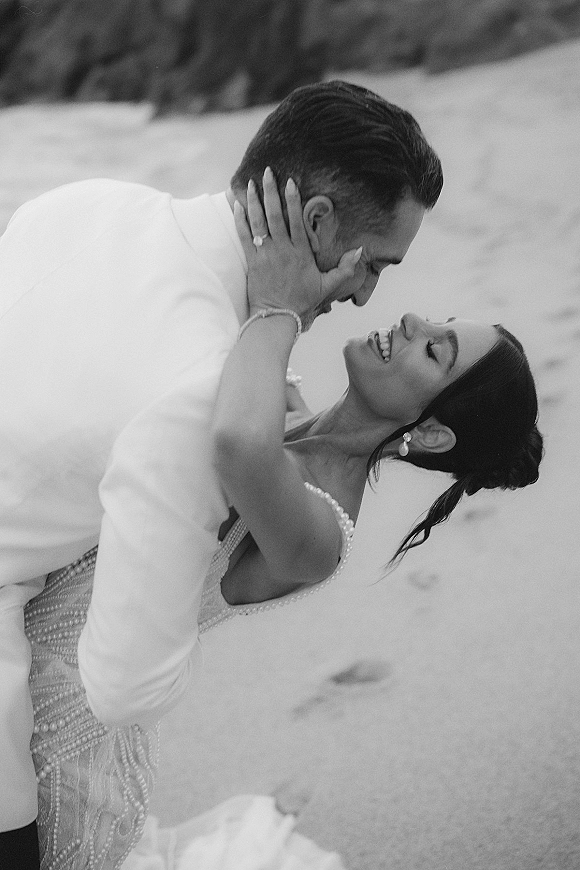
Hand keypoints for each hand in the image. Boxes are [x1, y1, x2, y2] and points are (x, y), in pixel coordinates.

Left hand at [234, 167, 362, 328]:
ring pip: (258, 222)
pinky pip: (244, 237)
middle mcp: (282, 250)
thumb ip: (345, 268)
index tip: (290, 182)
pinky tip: (236, 205)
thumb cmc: (301, 303)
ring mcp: (265, 255)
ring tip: (250, 182)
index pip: (296, 220)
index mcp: (301, 252)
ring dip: (253, 201)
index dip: (293, 199)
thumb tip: (360, 251)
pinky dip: (239, 220)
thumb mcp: (327, 286)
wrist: (277, 318)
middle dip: (271, 191)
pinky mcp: (252, 262)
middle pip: (275, 214)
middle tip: (267, 172)